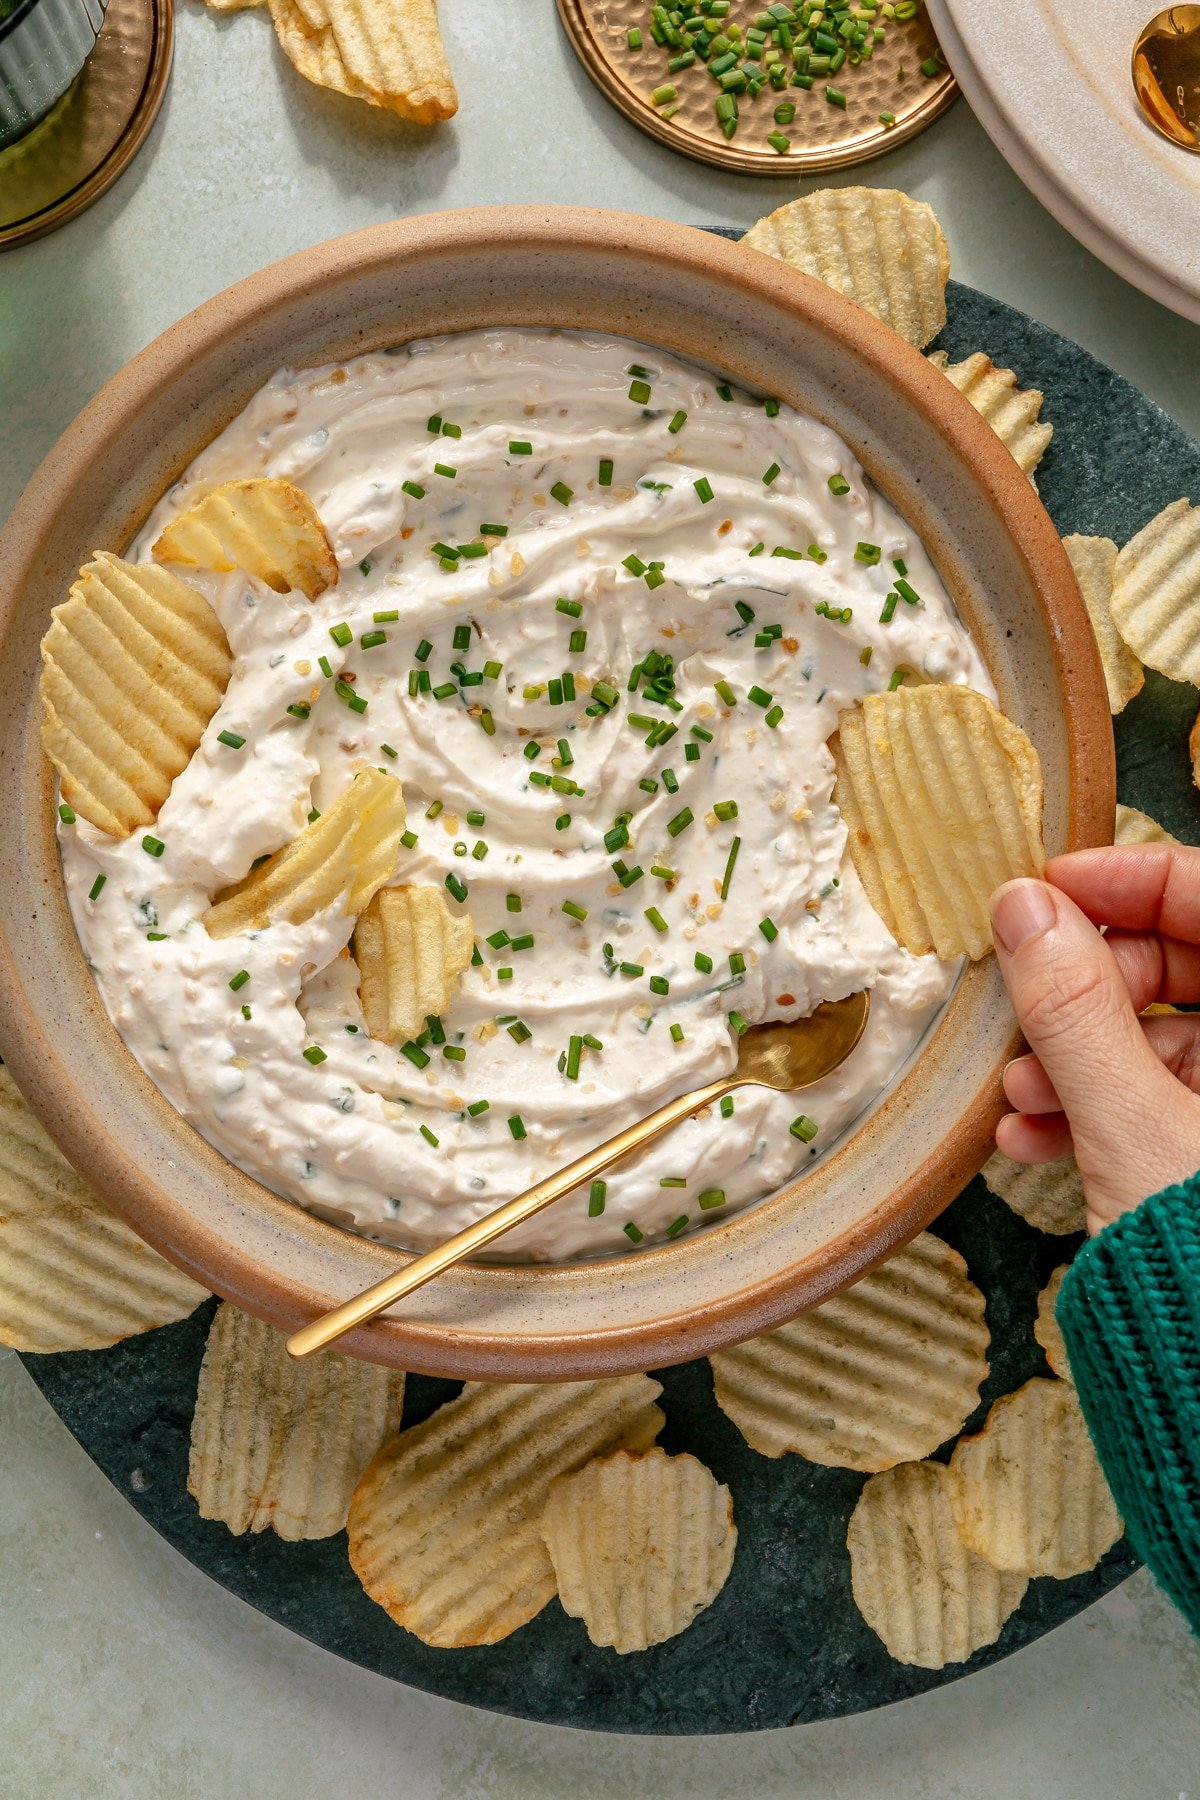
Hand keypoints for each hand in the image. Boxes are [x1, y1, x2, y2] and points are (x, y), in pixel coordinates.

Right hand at [989, 844, 1199, 1233]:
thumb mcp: (1135, 1129)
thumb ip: (1075, 1010)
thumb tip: (1025, 907)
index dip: (1129, 879)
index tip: (1043, 887)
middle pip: (1191, 967)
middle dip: (1091, 987)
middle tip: (1024, 1004)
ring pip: (1172, 1040)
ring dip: (1080, 1057)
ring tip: (1016, 1094)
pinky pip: (1170, 1102)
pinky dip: (1100, 1110)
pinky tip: (1035, 1135)